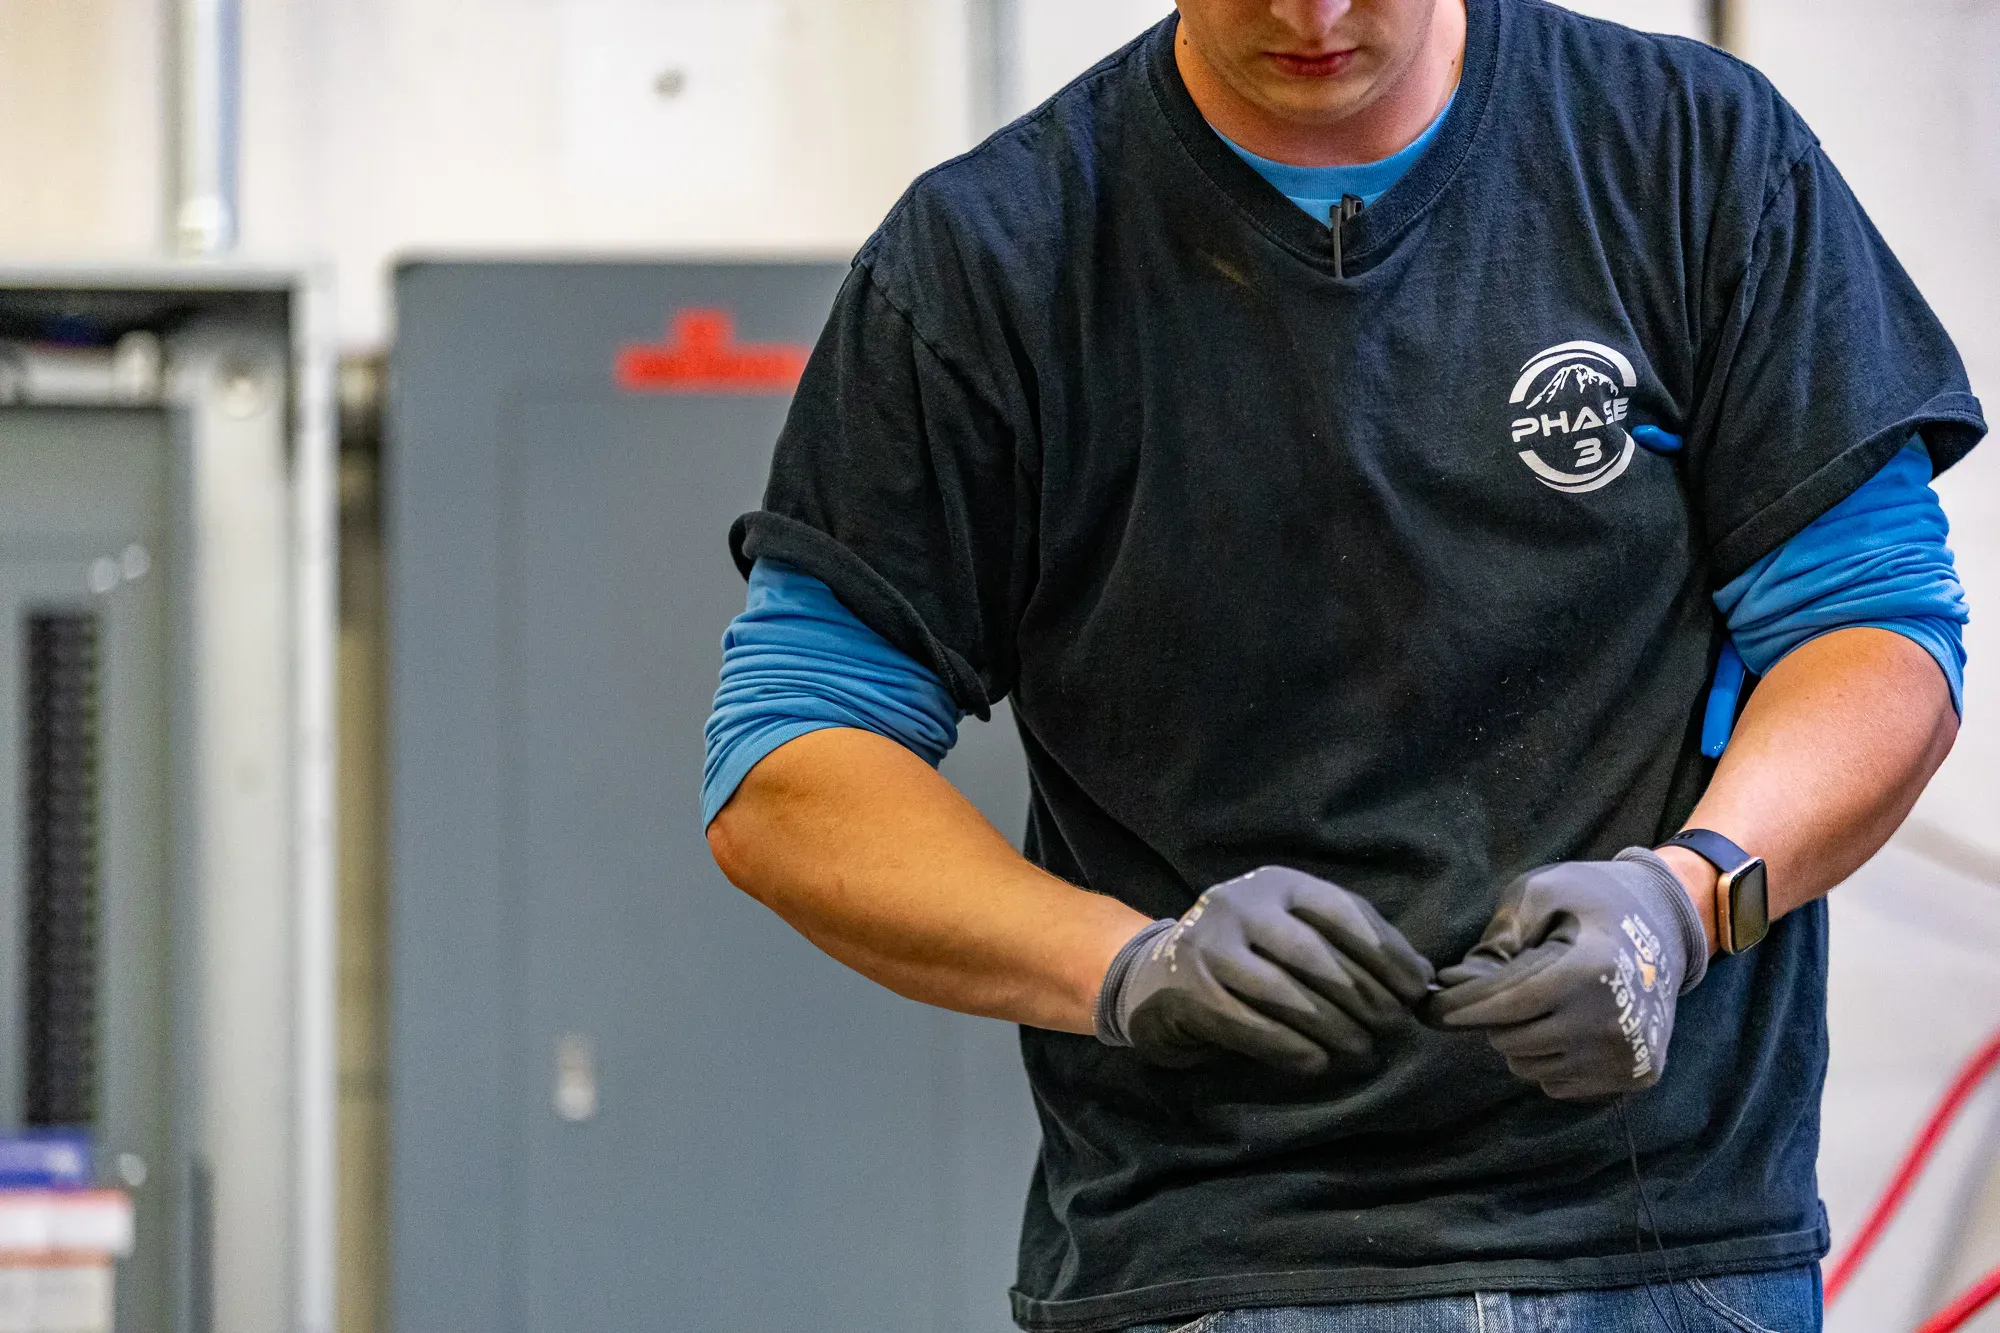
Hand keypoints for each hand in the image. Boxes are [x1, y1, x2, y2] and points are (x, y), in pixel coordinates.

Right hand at [1093, 866, 1433, 1075]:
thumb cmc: (1248, 955)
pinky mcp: (1189, 991)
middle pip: (1315, 955)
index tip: (1415, 992)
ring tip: (1360, 1048)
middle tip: (1390, 1026)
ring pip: (1285, 992)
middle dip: (1362, 996)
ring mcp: (1209, 946)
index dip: (1386, 952)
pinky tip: (1317, 1063)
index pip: (1342, 912)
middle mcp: (1240, 905)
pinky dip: (1291, 1048)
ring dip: (1332, 1027)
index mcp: (1276, 882)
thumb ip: (1351, 943)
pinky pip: (1252, 1025)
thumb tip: (1421, 978)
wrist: (1156, 975)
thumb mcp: (1294, 930)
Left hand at [1423, 849, 1707, 1100]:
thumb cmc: (1590, 903)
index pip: (1506, 1005)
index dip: (1460, 1009)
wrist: (1665, 926)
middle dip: (1492, 1018)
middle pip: (1512, 1040)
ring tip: (1541, 1004)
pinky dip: (1549, 1060)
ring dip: (1520, 1041)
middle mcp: (1612, 1019)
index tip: (1427, 1010)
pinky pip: (1560, 1085)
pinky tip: (1567, 1025)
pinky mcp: (1638, 1074)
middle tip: (1502, 992)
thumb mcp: (1540, 894)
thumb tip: (1454, 983)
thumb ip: (1498, 937)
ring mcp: (1629, 1053)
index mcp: (1589, 969)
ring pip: (1532, 1067)